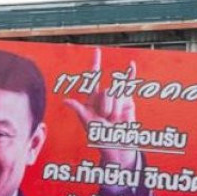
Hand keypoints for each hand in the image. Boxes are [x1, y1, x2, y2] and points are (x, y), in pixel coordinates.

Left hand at [63, 50, 139, 170]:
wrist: (116, 145)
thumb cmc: (100, 136)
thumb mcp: (87, 122)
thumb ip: (79, 109)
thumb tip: (65, 101)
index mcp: (92, 99)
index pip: (93, 78)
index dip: (96, 63)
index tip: (97, 51)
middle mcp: (104, 95)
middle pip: (105, 92)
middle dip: (106, 108)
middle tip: (106, 119)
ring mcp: (117, 97)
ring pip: (116, 95)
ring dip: (115, 110)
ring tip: (114, 120)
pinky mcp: (128, 101)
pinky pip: (129, 89)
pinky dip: (130, 76)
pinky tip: (131, 65)